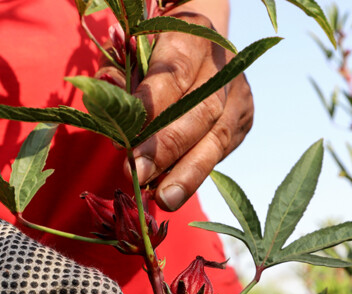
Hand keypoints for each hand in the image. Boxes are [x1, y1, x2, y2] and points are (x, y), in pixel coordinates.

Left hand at [97, 6, 253, 211]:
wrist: (198, 48)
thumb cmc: (154, 51)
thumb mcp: (130, 53)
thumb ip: (119, 77)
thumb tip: (108, 106)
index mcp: (191, 36)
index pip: (173, 73)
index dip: (151, 109)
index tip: (128, 142)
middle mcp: (222, 65)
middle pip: (200, 110)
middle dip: (168, 147)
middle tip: (140, 176)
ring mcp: (238, 94)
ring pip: (217, 138)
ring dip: (188, 172)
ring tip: (165, 198)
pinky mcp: (243, 119)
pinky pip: (220, 151)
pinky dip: (193, 172)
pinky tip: (173, 189)